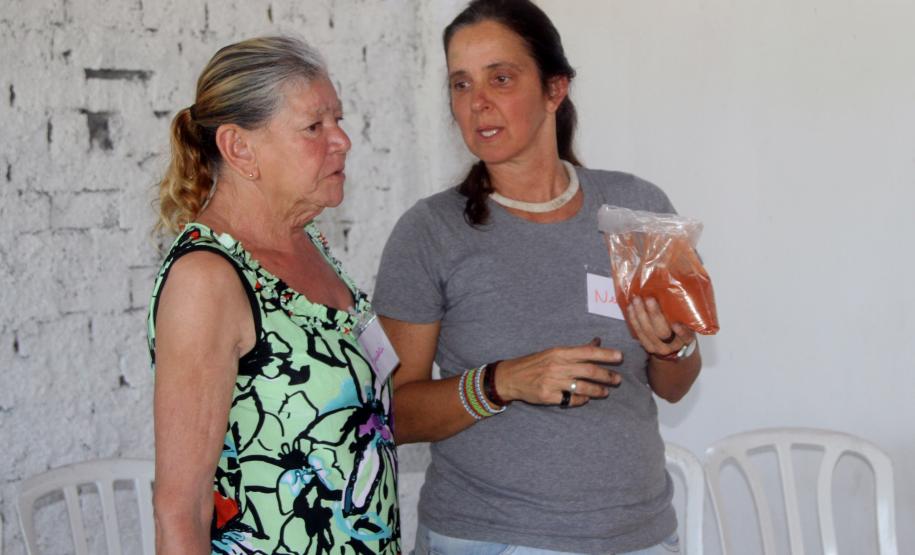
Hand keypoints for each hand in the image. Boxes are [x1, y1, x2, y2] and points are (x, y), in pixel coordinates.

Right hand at [495, 338, 622, 407]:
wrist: (511, 377)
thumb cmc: (535, 363)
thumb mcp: (554, 352)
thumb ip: (577, 350)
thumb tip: (597, 342)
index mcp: (560, 352)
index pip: (588, 352)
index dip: (605, 354)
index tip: (620, 356)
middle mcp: (558, 366)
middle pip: (589, 370)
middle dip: (607, 375)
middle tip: (618, 379)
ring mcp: (553, 382)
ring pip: (583, 387)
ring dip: (598, 390)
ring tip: (606, 392)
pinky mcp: (548, 396)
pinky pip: (571, 399)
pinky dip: (581, 400)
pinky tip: (586, 399)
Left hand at [627, 296, 695, 359]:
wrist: (671, 344)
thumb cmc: (681, 326)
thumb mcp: (687, 322)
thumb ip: (683, 314)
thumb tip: (675, 295)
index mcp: (685, 339)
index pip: (685, 336)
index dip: (680, 332)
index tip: (676, 324)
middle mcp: (671, 346)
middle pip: (662, 332)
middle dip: (654, 315)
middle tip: (649, 299)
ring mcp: (657, 348)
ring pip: (647, 332)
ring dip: (640, 314)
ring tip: (636, 300)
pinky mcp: (646, 345)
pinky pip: (638, 332)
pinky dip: (633, 319)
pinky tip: (630, 308)